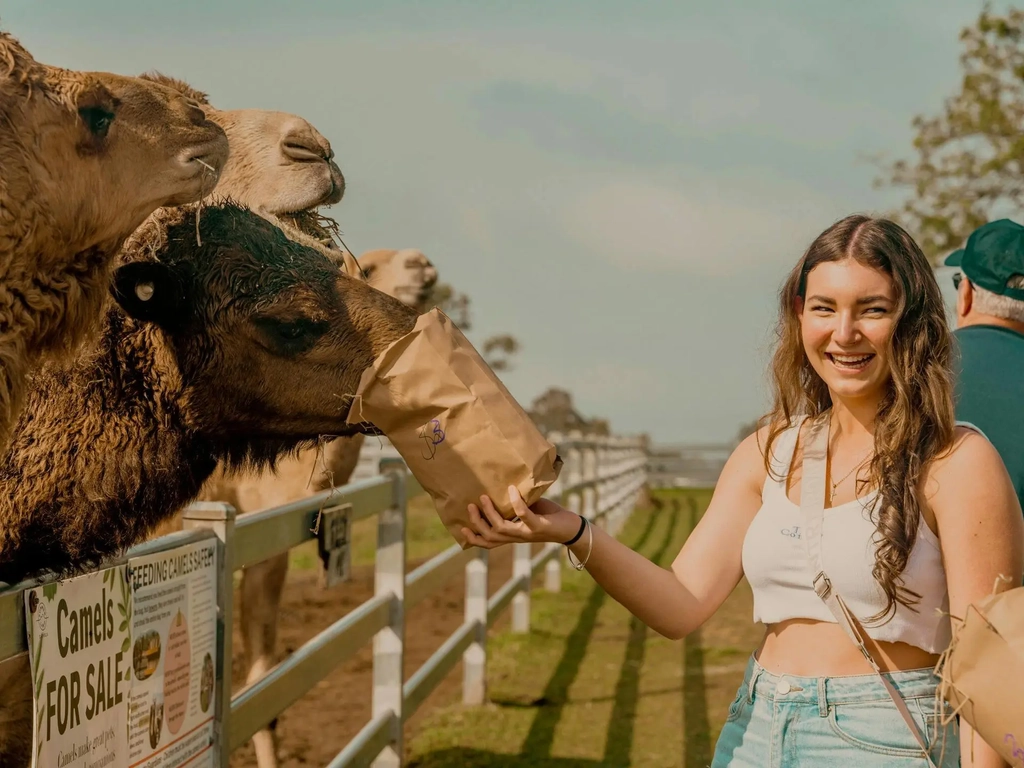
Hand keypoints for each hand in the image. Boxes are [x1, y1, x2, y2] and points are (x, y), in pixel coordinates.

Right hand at [461, 485, 580, 547]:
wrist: (573, 529)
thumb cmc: (550, 517)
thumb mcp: (529, 511)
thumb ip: (515, 505)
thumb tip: (503, 486)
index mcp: (513, 535)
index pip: (489, 543)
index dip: (474, 539)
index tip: (461, 528)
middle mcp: (517, 537)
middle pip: (490, 536)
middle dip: (477, 522)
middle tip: (470, 505)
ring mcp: (527, 533)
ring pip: (501, 528)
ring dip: (490, 513)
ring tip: (484, 497)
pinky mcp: (539, 526)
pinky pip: (523, 515)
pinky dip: (516, 502)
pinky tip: (512, 490)